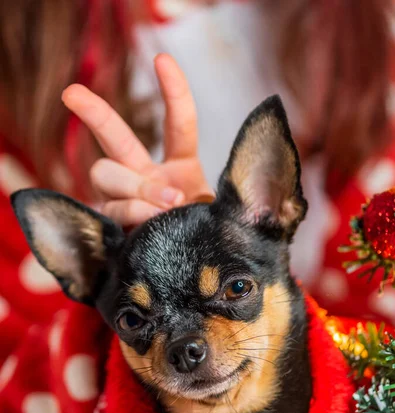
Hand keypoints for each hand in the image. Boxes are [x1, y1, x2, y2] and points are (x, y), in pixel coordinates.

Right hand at [62, 54, 212, 226]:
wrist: (190, 275)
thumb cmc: (208, 241)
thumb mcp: (220, 216)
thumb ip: (225, 197)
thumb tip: (196, 190)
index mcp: (181, 167)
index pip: (177, 123)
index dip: (173, 91)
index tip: (162, 59)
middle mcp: (148, 178)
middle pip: (116, 139)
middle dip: (94, 111)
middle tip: (72, 94)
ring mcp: (127, 200)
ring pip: (105, 174)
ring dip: (131, 188)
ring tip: (159, 210)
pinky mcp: (114, 223)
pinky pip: (106, 212)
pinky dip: (120, 215)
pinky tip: (128, 223)